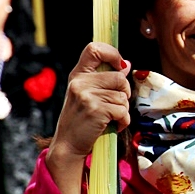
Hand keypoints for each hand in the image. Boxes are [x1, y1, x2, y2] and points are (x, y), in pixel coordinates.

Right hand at [46, 42, 131, 193]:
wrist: (68, 145)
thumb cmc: (82, 120)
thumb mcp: (88, 95)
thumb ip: (104, 79)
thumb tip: (125, 64)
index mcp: (78, 75)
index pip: (94, 48)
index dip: (112, 53)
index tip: (120, 65)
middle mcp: (80, 82)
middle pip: (119, 76)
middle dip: (124, 92)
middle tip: (113, 105)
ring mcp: (86, 95)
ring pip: (123, 95)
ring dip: (123, 109)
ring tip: (109, 117)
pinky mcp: (95, 109)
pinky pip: (123, 110)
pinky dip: (123, 121)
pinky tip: (112, 125)